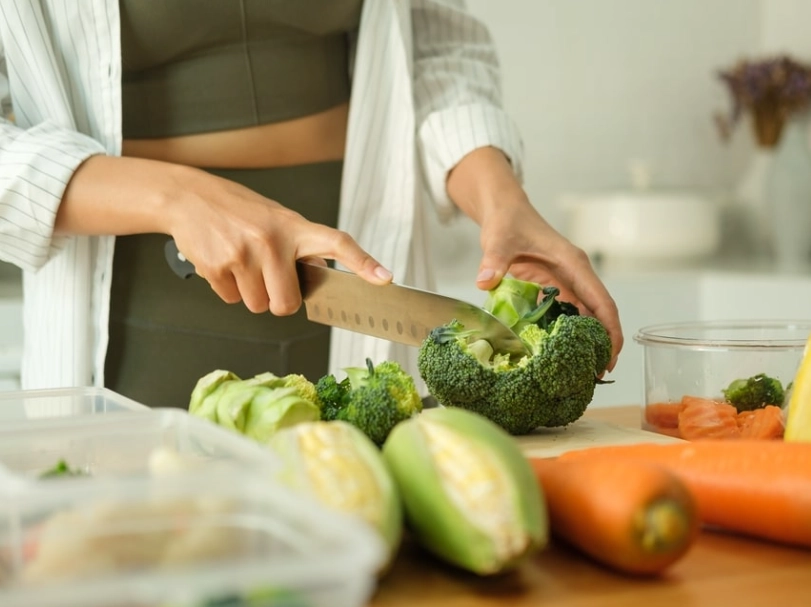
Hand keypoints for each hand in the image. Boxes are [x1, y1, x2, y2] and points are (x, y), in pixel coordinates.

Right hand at [56, 155, 391, 314]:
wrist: (189, 198)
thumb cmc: (240, 211)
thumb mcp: (277, 219)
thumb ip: (300, 247)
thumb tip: (320, 279)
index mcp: (294, 226)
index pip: (337, 243)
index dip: (362, 262)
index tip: (385, 278)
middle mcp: (271, 240)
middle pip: (286, 304)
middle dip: (278, 300)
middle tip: (267, 278)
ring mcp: (243, 254)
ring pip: (257, 305)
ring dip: (250, 294)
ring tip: (242, 264)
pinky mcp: (217, 266)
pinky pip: (231, 300)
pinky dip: (227, 289)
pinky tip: (223, 263)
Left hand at [446, 148, 623, 370]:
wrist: (504, 211)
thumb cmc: (507, 222)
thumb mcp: (499, 240)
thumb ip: (494, 260)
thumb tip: (484, 282)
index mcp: (573, 264)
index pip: (601, 301)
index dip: (609, 330)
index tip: (610, 356)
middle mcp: (575, 275)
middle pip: (599, 314)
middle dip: (602, 344)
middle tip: (596, 375)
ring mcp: (566, 282)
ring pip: (585, 317)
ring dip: (586, 342)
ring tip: (580, 373)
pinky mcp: (553, 288)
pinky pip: (566, 315)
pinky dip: (567, 335)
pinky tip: (559, 355)